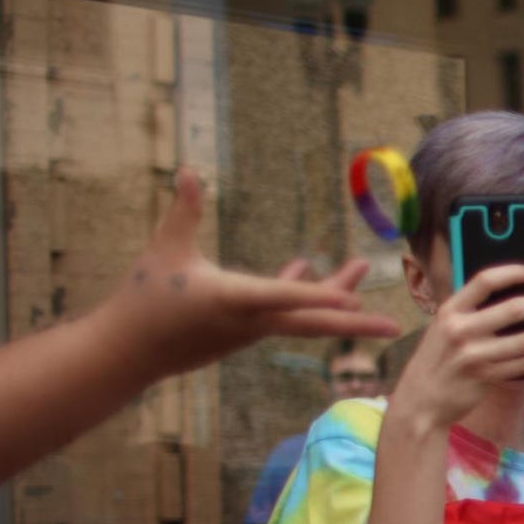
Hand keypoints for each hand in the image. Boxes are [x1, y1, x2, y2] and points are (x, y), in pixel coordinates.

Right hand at [100, 168, 388, 378]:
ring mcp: (250, 330)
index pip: (286, 298)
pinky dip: (300, 294)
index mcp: (234, 299)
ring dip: (331, 293)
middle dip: (354, 322)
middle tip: (396, 326)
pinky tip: (308, 269)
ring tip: (358, 267)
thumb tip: (189, 170)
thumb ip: (184, 211)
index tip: (356, 303)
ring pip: (301, 314)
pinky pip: (283, 313)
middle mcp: (251, 320)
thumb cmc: (143, 300)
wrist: (127, 353)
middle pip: (312, 322)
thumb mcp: (164, 249)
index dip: (322, 298)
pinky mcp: (243, 332)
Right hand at [387, 263, 523, 434]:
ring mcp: (473, 355)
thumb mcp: (443, 328)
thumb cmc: (438, 359)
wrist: (421, 400)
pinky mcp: (485, 377)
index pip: (485, 281)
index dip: (514, 272)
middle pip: (513, 309)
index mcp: (450, 311)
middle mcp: (460, 330)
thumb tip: (514, 297)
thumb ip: (470, 313)